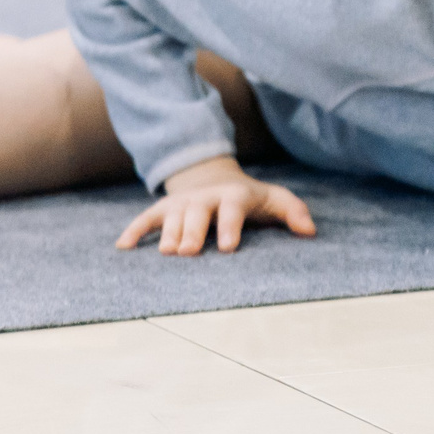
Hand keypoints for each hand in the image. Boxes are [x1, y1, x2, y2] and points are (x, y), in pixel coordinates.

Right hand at [118, 157, 316, 255]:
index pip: (232, 209)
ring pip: (172, 217)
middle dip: (193, 231)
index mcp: (233, 196)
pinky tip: (123, 247)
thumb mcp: (273, 200)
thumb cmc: (248, 199)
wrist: (213, 179)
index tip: (229, 248)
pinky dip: (135, 230)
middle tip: (189, 252)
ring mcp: (182, 202)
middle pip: (197, 213)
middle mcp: (205, 198)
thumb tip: (310, 231)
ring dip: (168, 234)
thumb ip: (293, 211)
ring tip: (166, 253)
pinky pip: (147, 218)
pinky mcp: (165, 209)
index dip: (230, 226)